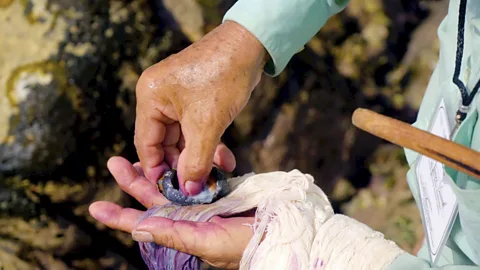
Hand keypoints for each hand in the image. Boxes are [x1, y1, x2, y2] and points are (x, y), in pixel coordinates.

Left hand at [89, 156, 253, 268]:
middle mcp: (188, 216)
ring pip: (172, 182)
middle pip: (154, 197)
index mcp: (181, 231)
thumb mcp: (206, 242)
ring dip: (157, 167)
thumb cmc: (243, 244)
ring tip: (139, 153)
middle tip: (114, 161)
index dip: (120, 216)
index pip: (144, 224)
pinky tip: (177, 151)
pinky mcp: (218, 188)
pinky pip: (197, 173)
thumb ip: (173, 233)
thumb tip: (138, 227)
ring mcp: (202, 201)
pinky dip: (187, 162)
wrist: (280, 227)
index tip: (95, 207)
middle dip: (133, 180)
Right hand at [134, 20, 266, 194]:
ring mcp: (178, 98)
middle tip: (198, 187)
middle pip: (165, 143)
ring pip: (184, 139)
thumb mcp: (208, 123)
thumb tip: (189, 189)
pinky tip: (226, 161)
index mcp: (150, 98)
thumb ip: (197, 160)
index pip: (146, 144)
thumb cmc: (223, 76)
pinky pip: (197, 129)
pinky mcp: (196, 100)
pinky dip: (210, 145)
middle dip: (184, 166)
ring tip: (216, 177)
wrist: (249, 45)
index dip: (158, 171)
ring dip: (201, 158)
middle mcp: (159, 98)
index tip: (171, 192)